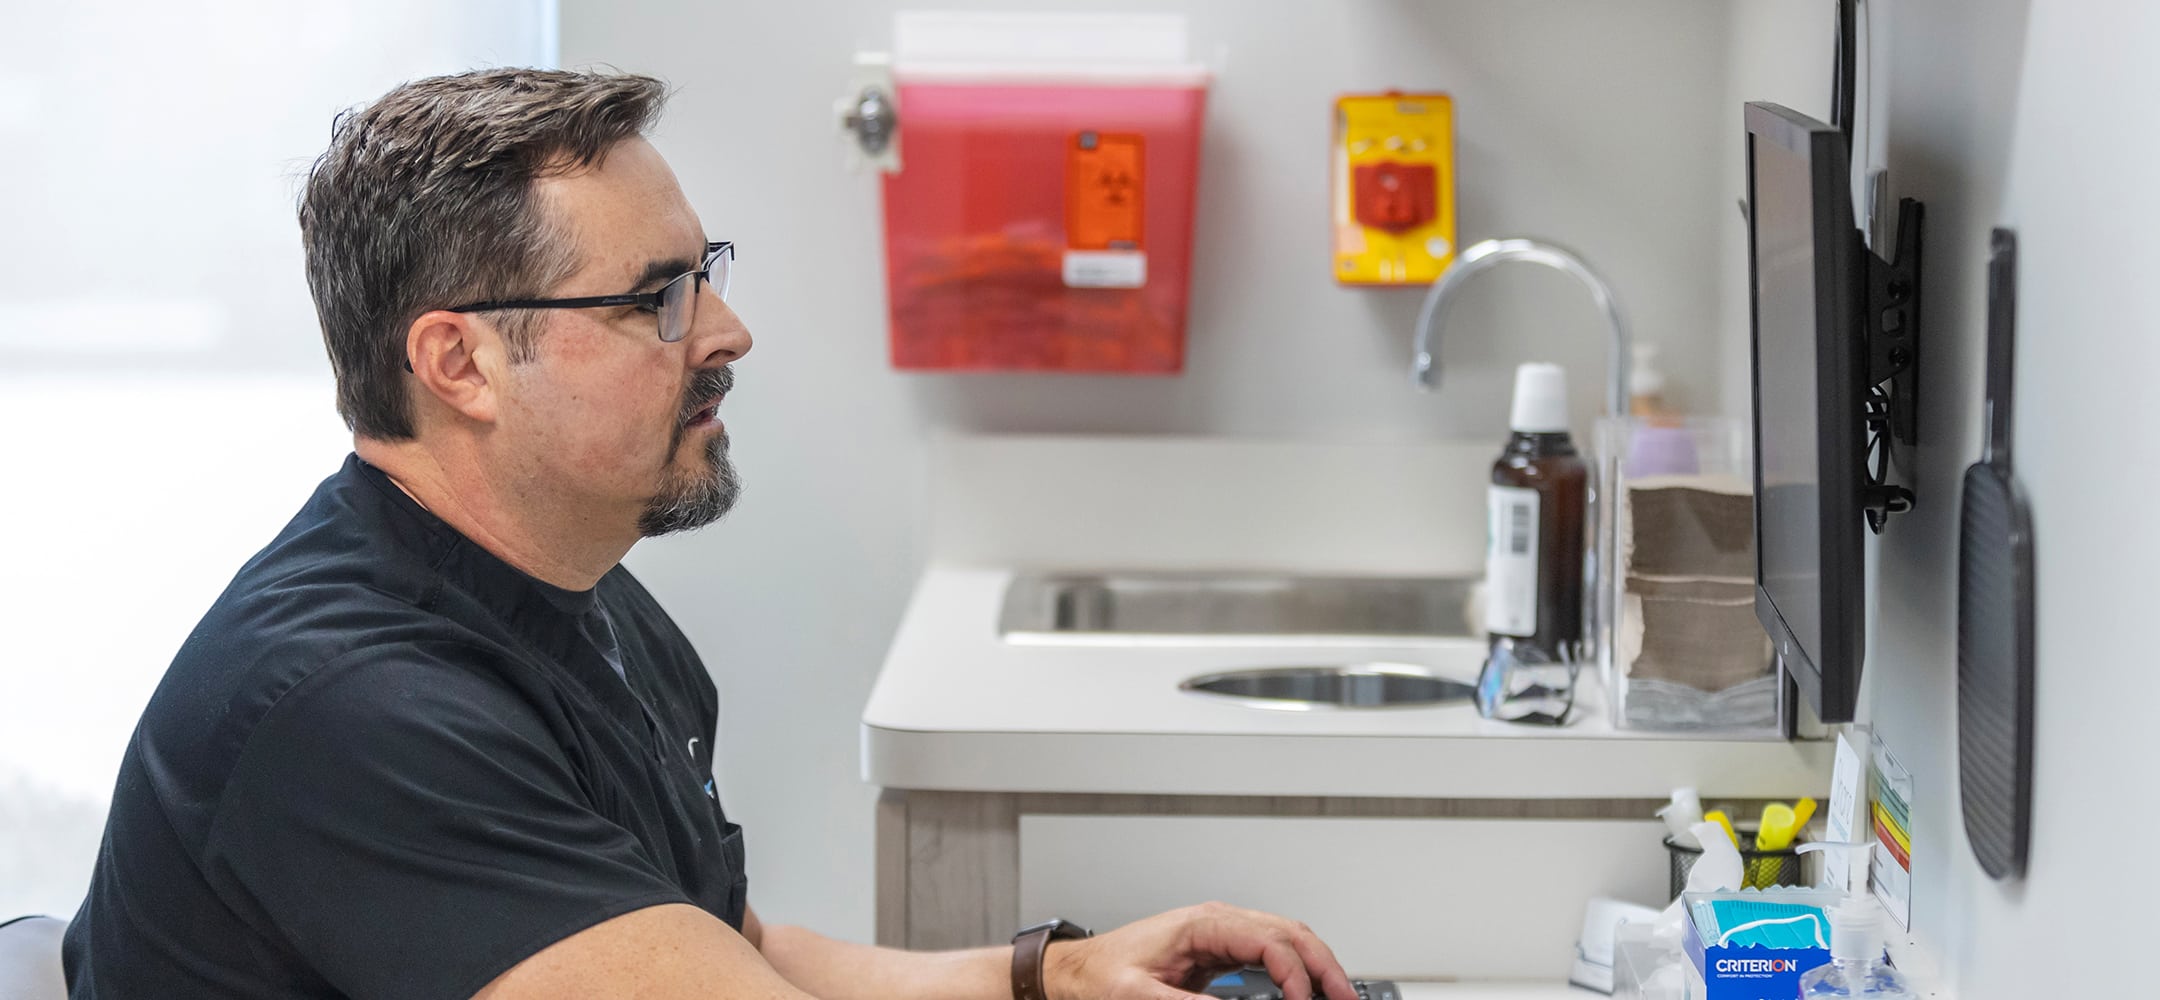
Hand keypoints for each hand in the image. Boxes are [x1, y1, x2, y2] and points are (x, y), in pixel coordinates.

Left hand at [1043, 902, 1356, 999]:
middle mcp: (1218, 921)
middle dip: (1324, 966)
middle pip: (1290, 933)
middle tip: (1346, 997)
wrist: (1078, 969)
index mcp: (1203, 924)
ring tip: (1339, 994)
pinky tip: (1309, 988)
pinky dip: (1299, 966)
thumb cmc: (1102, 974)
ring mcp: (1223, 931)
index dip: (1294, 974)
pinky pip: (1273, 949)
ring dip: (1317, 964)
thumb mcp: (1137, 996)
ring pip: (1288, 937)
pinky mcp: (1222, 947)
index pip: (1268, 941)